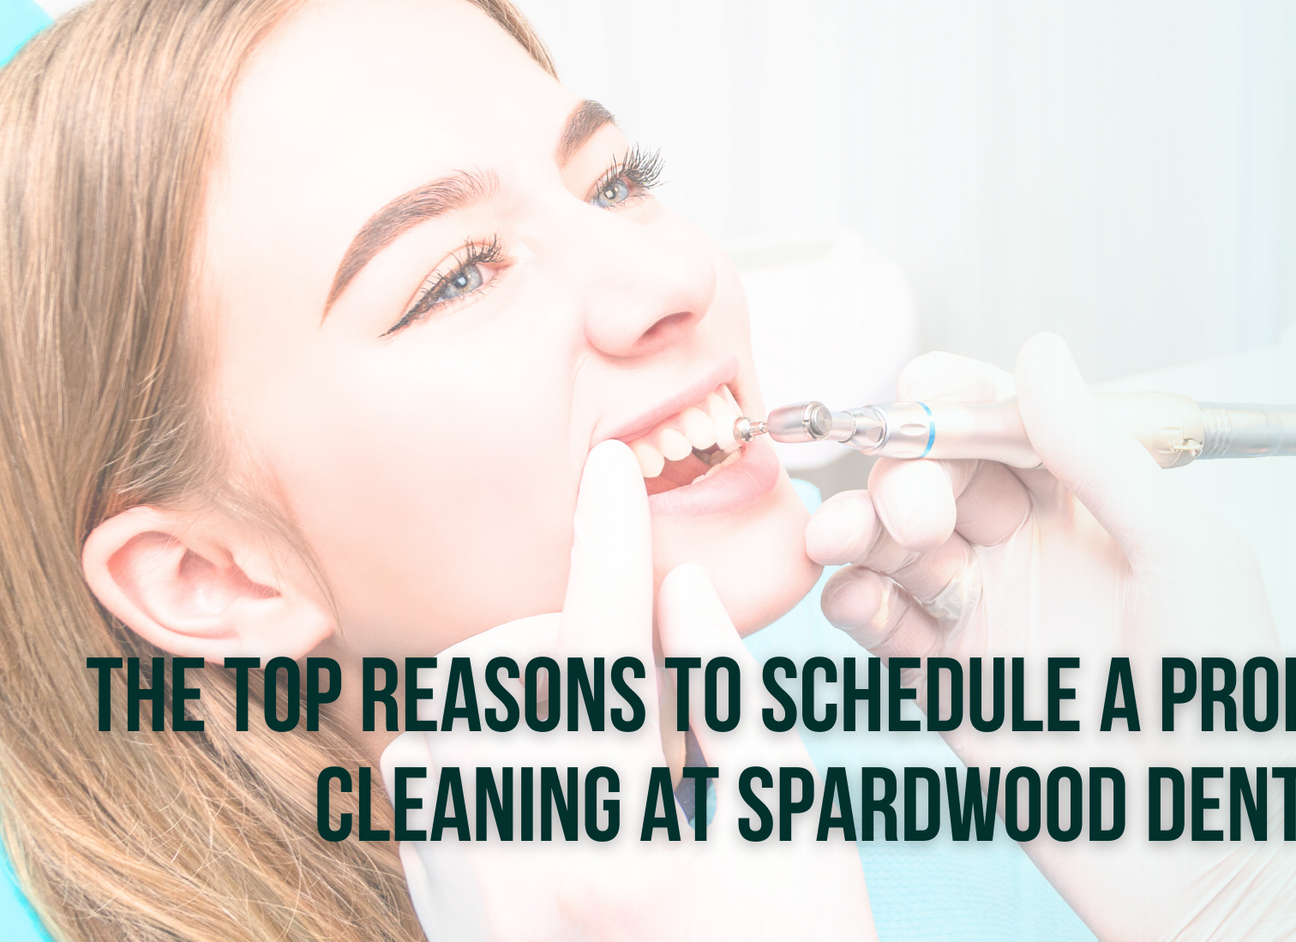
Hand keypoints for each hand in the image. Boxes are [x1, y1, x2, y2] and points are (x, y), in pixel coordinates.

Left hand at [382, 441, 875, 941]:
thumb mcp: (792, 823)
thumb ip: (729, 697)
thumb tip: (677, 589)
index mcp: (621, 850)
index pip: (606, 653)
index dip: (612, 544)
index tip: (612, 467)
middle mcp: (520, 883)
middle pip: (500, 688)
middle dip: (563, 639)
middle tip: (636, 659)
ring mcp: (473, 912)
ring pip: (445, 735)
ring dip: (521, 697)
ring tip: (606, 733)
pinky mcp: (454, 923)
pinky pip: (435, 795)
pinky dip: (490, 754)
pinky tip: (563, 778)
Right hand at [806, 334, 1295, 941]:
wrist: (1204, 838)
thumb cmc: (1225, 699)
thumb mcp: (1183, 549)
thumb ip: (1100, 453)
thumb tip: (1041, 355)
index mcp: (1093, 504)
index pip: (1003, 422)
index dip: (957, 403)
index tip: (926, 399)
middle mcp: (1033, 550)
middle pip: (934, 472)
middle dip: (907, 471)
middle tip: (920, 507)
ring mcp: (986, 613)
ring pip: (892, 541)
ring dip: (859, 528)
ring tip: (851, 540)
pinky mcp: (949, 681)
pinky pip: (878, 623)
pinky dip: (853, 602)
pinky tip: (860, 601)